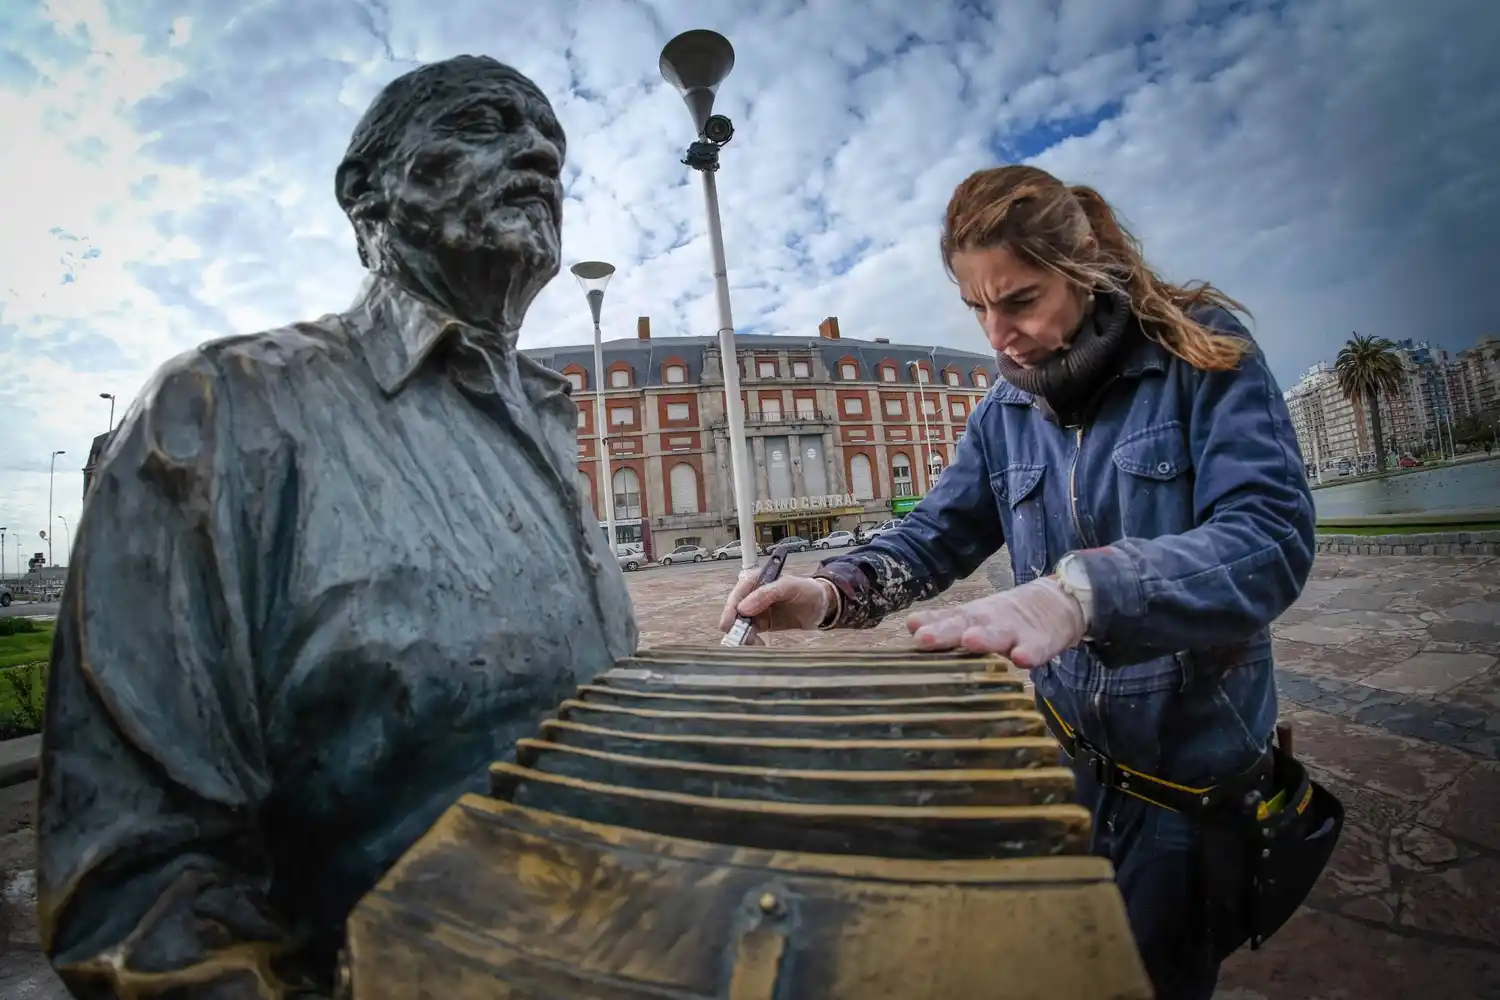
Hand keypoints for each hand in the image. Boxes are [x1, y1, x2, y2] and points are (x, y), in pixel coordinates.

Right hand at [718, 570, 835, 643]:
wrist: (822, 605)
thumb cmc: (807, 590)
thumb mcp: (790, 587)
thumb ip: (767, 594)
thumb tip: (743, 608)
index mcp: (756, 580)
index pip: (737, 593)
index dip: (730, 609)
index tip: (728, 624)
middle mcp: (752, 595)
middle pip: (734, 610)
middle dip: (735, 625)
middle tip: (740, 639)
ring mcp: (756, 610)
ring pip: (739, 624)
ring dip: (742, 635)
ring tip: (755, 643)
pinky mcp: (761, 624)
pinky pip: (749, 632)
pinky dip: (750, 640)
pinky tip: (758, 645)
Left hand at [904, 577, 1085, 668]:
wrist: (1058, 602)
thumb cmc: (1006, 618)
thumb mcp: (975, 618)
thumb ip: (945, 623)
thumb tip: (910, 624)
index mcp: (972, 618)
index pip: (947, 620)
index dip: (931, 626)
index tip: (913, 630)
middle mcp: (989, 621)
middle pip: (966, 624)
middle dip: (946, 632)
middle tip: (926, 638)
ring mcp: (1016, 631)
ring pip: (999, 634)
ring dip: (984, 638)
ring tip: (970, 640)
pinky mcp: (1042, 642)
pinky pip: (1036, 649)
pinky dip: (1029, 653)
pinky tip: (1022, 659)